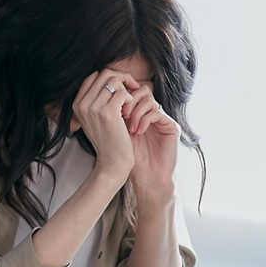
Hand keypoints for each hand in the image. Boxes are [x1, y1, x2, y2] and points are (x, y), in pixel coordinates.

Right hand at [72, 69, 139, 180]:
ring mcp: (93, 108)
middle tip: (131, 89)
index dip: (110, 77)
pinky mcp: (108, 112)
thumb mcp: (94, 118)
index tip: (122, 87)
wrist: (111, 161)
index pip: (93, 76)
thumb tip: (106, 76)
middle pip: (104, 74)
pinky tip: (130, 112)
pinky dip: (131, 99)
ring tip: (129, 104)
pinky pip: (123, 92)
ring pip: (114, 81)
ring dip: (127, 89)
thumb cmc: (107, 140)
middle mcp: (82, 104)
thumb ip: (95, 98)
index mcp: (76, 104)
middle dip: (122, 78)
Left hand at [121, 83, 178, 204]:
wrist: (146, 177)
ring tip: (128, 127)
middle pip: (140, 89)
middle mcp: (151, 111)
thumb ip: (110, 114)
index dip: (119, 95)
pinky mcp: (171, 126)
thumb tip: (94, 98)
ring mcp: (162, 117)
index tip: (110, 108)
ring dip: (135, 111)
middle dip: (127, 100)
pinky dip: (144, 120)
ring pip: (148, 98)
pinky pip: (156, 112)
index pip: (130, 89)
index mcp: (139, 111)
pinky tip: (137, 132)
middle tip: (119, 114)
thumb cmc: (130, 157)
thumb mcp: (116, 132)